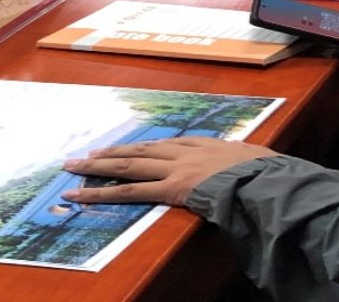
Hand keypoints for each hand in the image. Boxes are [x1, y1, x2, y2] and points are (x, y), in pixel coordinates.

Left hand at [61, 138, 278, 208]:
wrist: (263, 178)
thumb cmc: (264, 172)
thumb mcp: (250, 159)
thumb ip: (236, 161)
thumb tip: (241, 164)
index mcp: (202, 144)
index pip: (162, 145)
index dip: (139, 148)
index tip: (123, 150)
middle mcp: (183, 151)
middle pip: (139, 149)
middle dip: (110, 153)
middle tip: (84, 155)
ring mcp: (174, 168)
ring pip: (128, 164)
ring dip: (98, 166)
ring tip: (74, 168)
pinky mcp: (170, 187)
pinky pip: (132, 191)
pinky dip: (103, 193)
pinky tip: (83, 195)